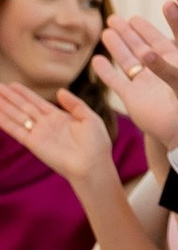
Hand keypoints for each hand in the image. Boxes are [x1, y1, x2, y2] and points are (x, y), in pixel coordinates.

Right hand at [0, 81, 115, 196]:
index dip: (24, 93)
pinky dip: (5, 122)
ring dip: (4, 107)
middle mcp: (46, 125)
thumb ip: (75, 104)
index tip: (12, 84)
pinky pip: (16, 130)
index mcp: (59, 118)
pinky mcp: (34, 144)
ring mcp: (39, 134)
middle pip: (23, 107)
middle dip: (9, 97)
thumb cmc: (97, 145)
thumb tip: (60, 91)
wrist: (94, 165)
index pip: (37, 102)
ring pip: (17, 116)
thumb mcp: (90, 118)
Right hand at [96, 28, 177, 154]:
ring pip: (126, 61)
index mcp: (174, 65)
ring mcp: (143, 86)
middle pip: (138, 49)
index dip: (145, 30)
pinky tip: (96, 61)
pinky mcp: (132, 98)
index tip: (134, 17)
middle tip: (113, 18)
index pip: (157, 42)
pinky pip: (116, 81)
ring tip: (106, 32)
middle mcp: (157, 74)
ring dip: (116, 47)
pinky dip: (106, 72)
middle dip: (126, 34)